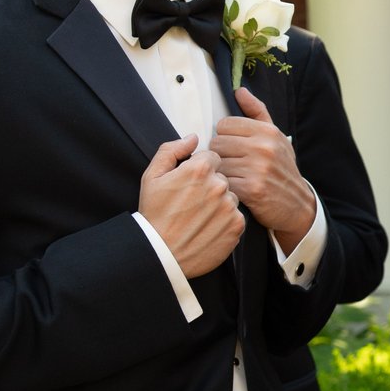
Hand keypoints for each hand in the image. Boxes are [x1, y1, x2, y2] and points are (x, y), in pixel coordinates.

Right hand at [138, 135, 243, 277]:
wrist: (161, 253)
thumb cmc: (154, 214)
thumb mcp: (152, 176)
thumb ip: (172, 150)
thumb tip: (193, 137)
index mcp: (200, 169)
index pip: (213, 158)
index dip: (201, 170)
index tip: (191, 183)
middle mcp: (219, 185)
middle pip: (223, 178)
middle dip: (211, 186)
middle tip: (193, 203)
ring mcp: (230, 207)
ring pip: (231, 197)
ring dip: (220, 204)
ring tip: (200, 217)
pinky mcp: (237, 226)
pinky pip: (237, 217)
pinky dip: (226, 222)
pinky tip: (208, 228)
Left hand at [213, 89, 316, 247]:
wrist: (298, 205)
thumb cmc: (282, 169)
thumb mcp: (275, 138)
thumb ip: (256, 112)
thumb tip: (239, 90)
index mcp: (268, 131)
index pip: (224, 124)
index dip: (225, 137)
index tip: (234, 148)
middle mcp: (264, 147)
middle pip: (217, 142)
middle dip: (221, 154)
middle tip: (232, 165)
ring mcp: (259, 168)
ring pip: (218, 162)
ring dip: (221, 172)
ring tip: (234, 177)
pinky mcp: (252, 189)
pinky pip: (223, 181)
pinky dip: (226, 187)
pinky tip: (235, 189)